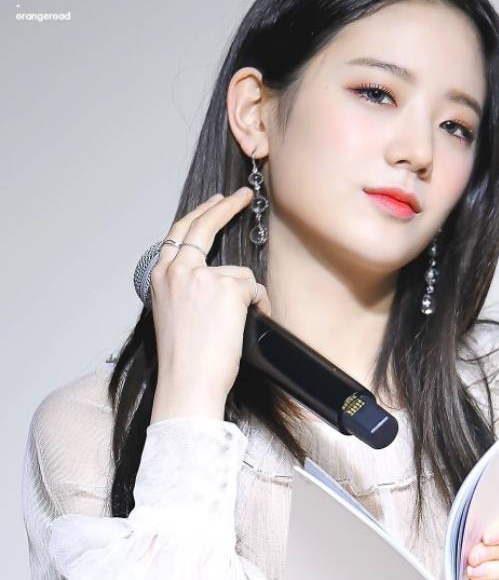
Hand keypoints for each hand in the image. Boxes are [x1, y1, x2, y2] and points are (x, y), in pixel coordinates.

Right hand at [149, 189, 271, 420]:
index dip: (201, 214)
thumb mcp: (174, 314)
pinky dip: (257, 307)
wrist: (188, 383)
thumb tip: (216, 275)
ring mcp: (200, 276)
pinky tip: (241, 329)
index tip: (216, 203)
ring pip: (238, 272)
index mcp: (159, 276)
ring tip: (231, 328)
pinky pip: (253, 289)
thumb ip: (187, 287)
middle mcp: (175, 270)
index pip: (180, 233)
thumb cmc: (185, 360)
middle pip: (202, 224)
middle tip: (243, 196)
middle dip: (224, 206)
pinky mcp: (226, 287)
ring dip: (245, 297)